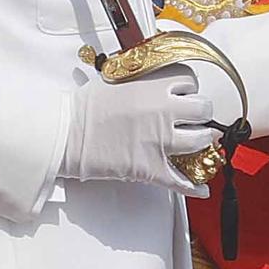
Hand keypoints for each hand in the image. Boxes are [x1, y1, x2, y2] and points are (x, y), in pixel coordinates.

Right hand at [60, 75, 214, 188]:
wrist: (65, 134)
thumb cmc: (85, 107)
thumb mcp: (116, 79)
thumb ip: (143, 80)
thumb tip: (159, 83)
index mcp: (153, 84)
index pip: (189, 81)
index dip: (188, 90)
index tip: (184, 96)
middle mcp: (162, 109)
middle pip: (203, 109)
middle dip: (200, 114)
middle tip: (194, 119)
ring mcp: (158, 139)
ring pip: (199, 141)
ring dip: (201, 142)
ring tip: (198, 143)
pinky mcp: (150, 166)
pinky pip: (180, 179)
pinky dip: (192, 186)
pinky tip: (201, 188)